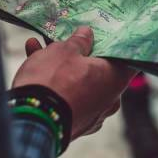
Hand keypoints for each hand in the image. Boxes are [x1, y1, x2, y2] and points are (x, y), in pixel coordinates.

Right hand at [12, 27, 136, 139]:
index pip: (126, 59)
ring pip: (78, 82)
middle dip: (79, 54)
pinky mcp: (71, 124)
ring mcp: (90, 116)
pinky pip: (66, 96)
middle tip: (67, 40)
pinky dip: (54, 82)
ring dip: (60, 65)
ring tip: (39, 45)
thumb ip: (79, 41)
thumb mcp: (66, 50)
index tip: (107, 33)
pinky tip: (33, 61)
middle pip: (97, 69)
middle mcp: (109, 101)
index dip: (116, 44)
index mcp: (115, 80)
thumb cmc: (55, 81)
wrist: (30, 121)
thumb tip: (87, 34)